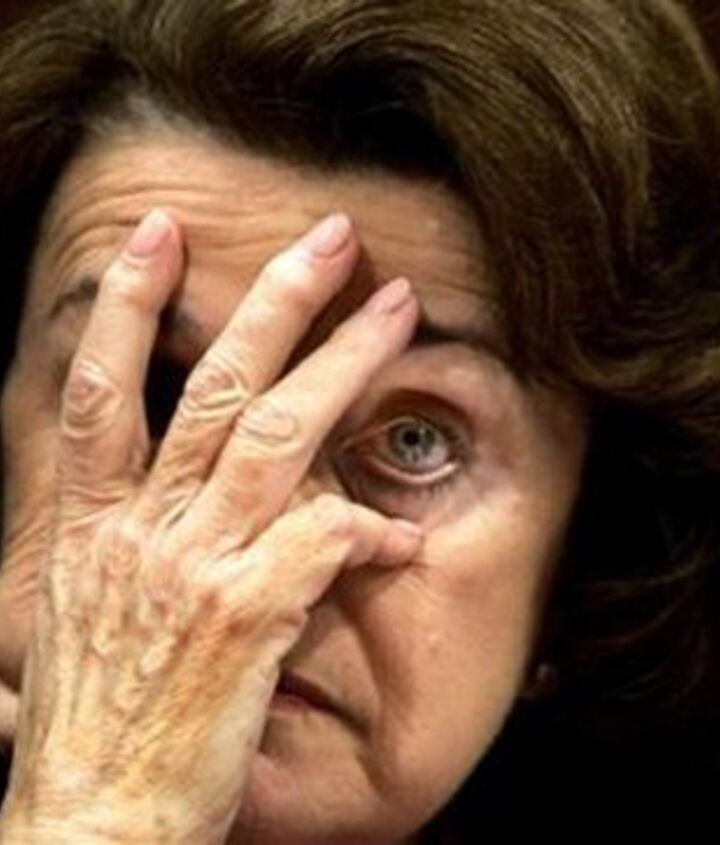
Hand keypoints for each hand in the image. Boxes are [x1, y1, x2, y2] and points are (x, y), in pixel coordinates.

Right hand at [0, 210, 421, 843]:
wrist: (91, 821)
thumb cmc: (90, 722)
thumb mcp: (77, 614)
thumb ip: (116, 545)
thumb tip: (146, 508)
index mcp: (93, 523)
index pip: (102, 388)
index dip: (124, 305)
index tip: (156, 238)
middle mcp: (143, 526)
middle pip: (215, 385)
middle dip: (276, 301)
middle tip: (330, 239)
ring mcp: (196, 564)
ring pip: (277, 433)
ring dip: (343, 362)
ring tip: (397, 307)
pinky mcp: (247, 615)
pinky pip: (324, 540)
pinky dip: (367, 528)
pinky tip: (401, 531)